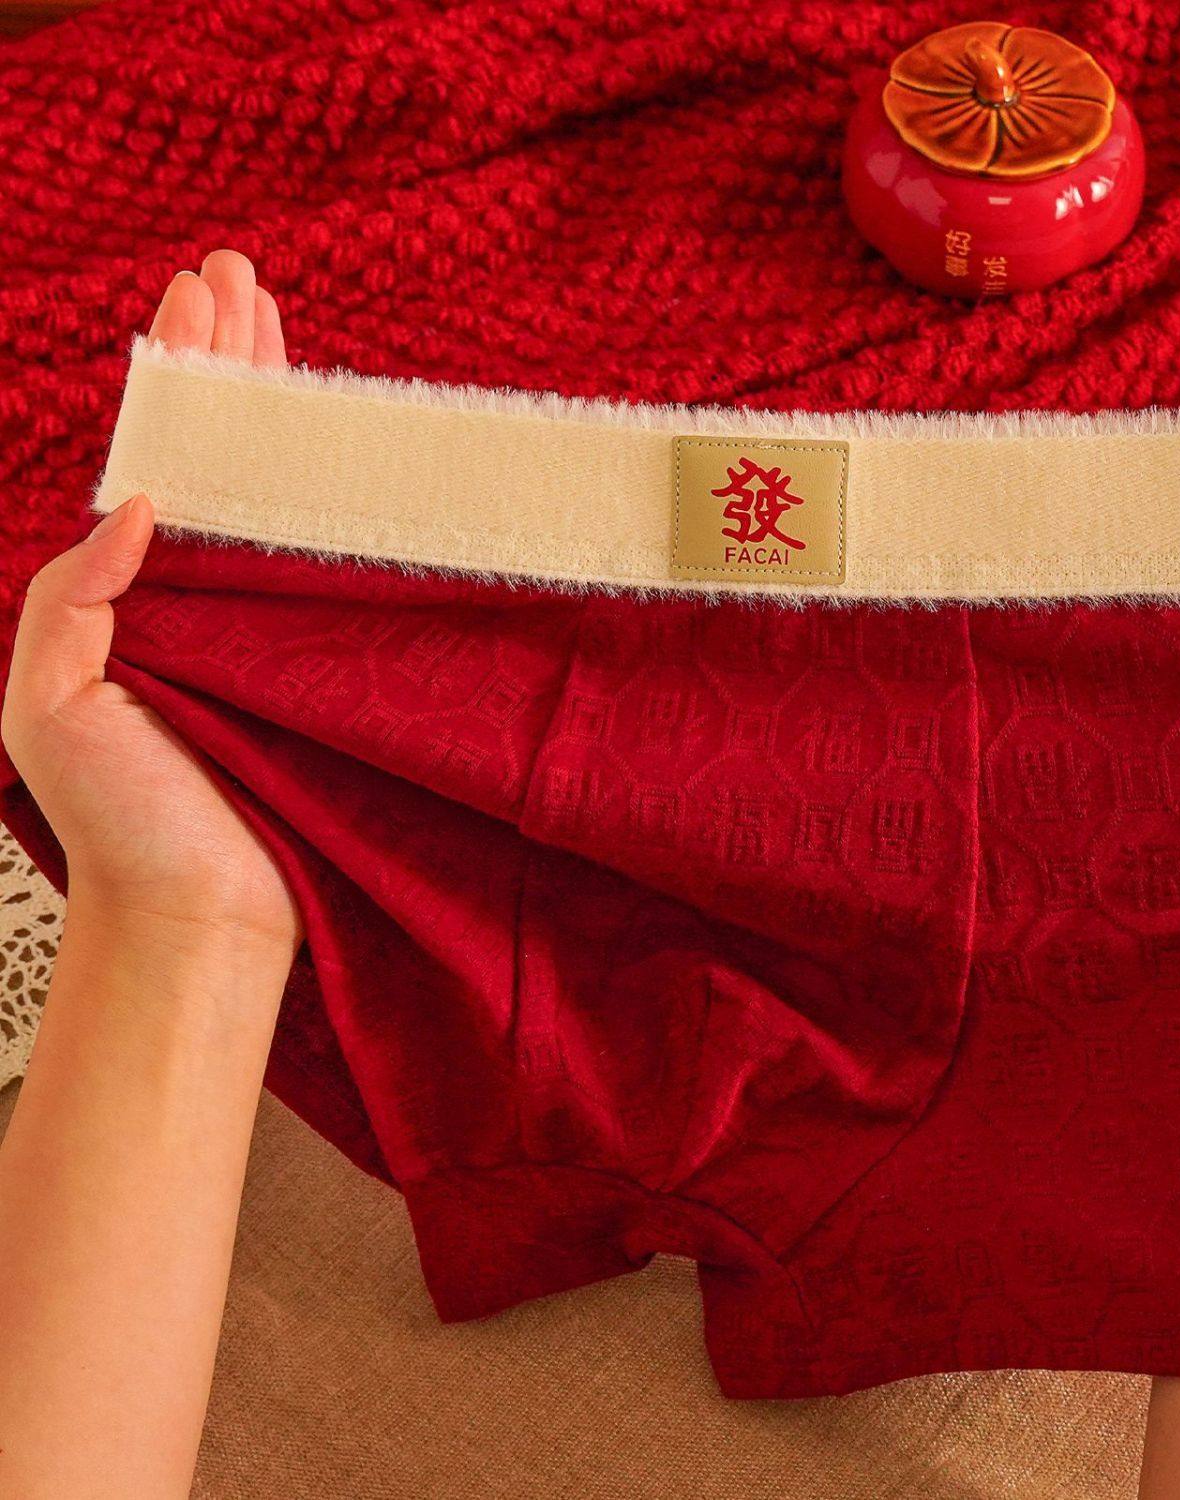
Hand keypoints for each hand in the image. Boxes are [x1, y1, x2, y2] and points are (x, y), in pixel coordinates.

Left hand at [1, 252, 299, 948]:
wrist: (200, 908)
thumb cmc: (119, 817)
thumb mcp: (50, 698)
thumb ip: (75, 595)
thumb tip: (139, 504)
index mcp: (124, 591)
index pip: (149, 456)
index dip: (171, 374)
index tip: (193, 298)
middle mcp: (198, 591)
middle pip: (212, 450)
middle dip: (223, 360)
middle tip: (237, 274)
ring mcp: (266, 620)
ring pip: (270, 485)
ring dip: (275, 402)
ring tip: (277, 317)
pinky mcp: (323, 654)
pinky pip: (327, 555)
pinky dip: (333, 492)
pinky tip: (339, 440)